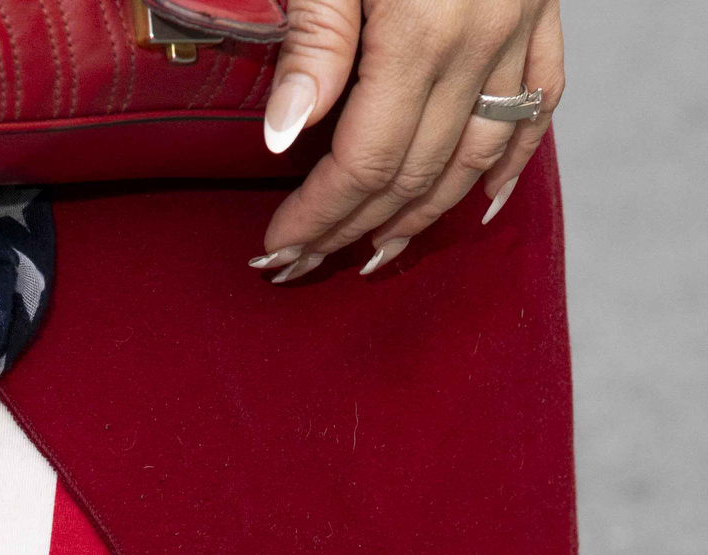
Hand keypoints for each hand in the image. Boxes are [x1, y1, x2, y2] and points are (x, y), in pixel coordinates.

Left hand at [253, 0, 564, 280]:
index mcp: (421, 35)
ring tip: (373, 254)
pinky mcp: (542, 8)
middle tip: (302, 265)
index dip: (318, 216)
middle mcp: (479, 44)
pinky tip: (482, 205)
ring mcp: (518, 29)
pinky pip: (541, 104)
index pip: (365, 163)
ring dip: (423, 217)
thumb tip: (285, 139)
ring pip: (476, 157)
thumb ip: (314, 44)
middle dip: (353, 230)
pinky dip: (514, 163)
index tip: (276, 248)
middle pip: (415, 175)